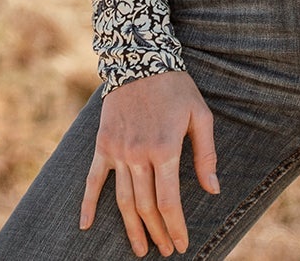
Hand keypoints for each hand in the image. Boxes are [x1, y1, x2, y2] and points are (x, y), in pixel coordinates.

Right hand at [80, 69, 219, 258]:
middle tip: (165, 250)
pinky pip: (93, 180)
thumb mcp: (200, 115)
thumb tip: (214, 189)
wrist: (140, 58)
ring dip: (132, 228)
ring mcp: (117, 151)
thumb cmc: (175, 87)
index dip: (175, 225)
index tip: (181, 244)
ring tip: (141, 249)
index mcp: (165, 149)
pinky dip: (88, 204)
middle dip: (157, 232)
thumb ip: (205, 154)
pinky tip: (86, 225)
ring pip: (123, 200)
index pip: (169, 201)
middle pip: (146, 206)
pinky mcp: (103, 145)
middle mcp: (138, 155)